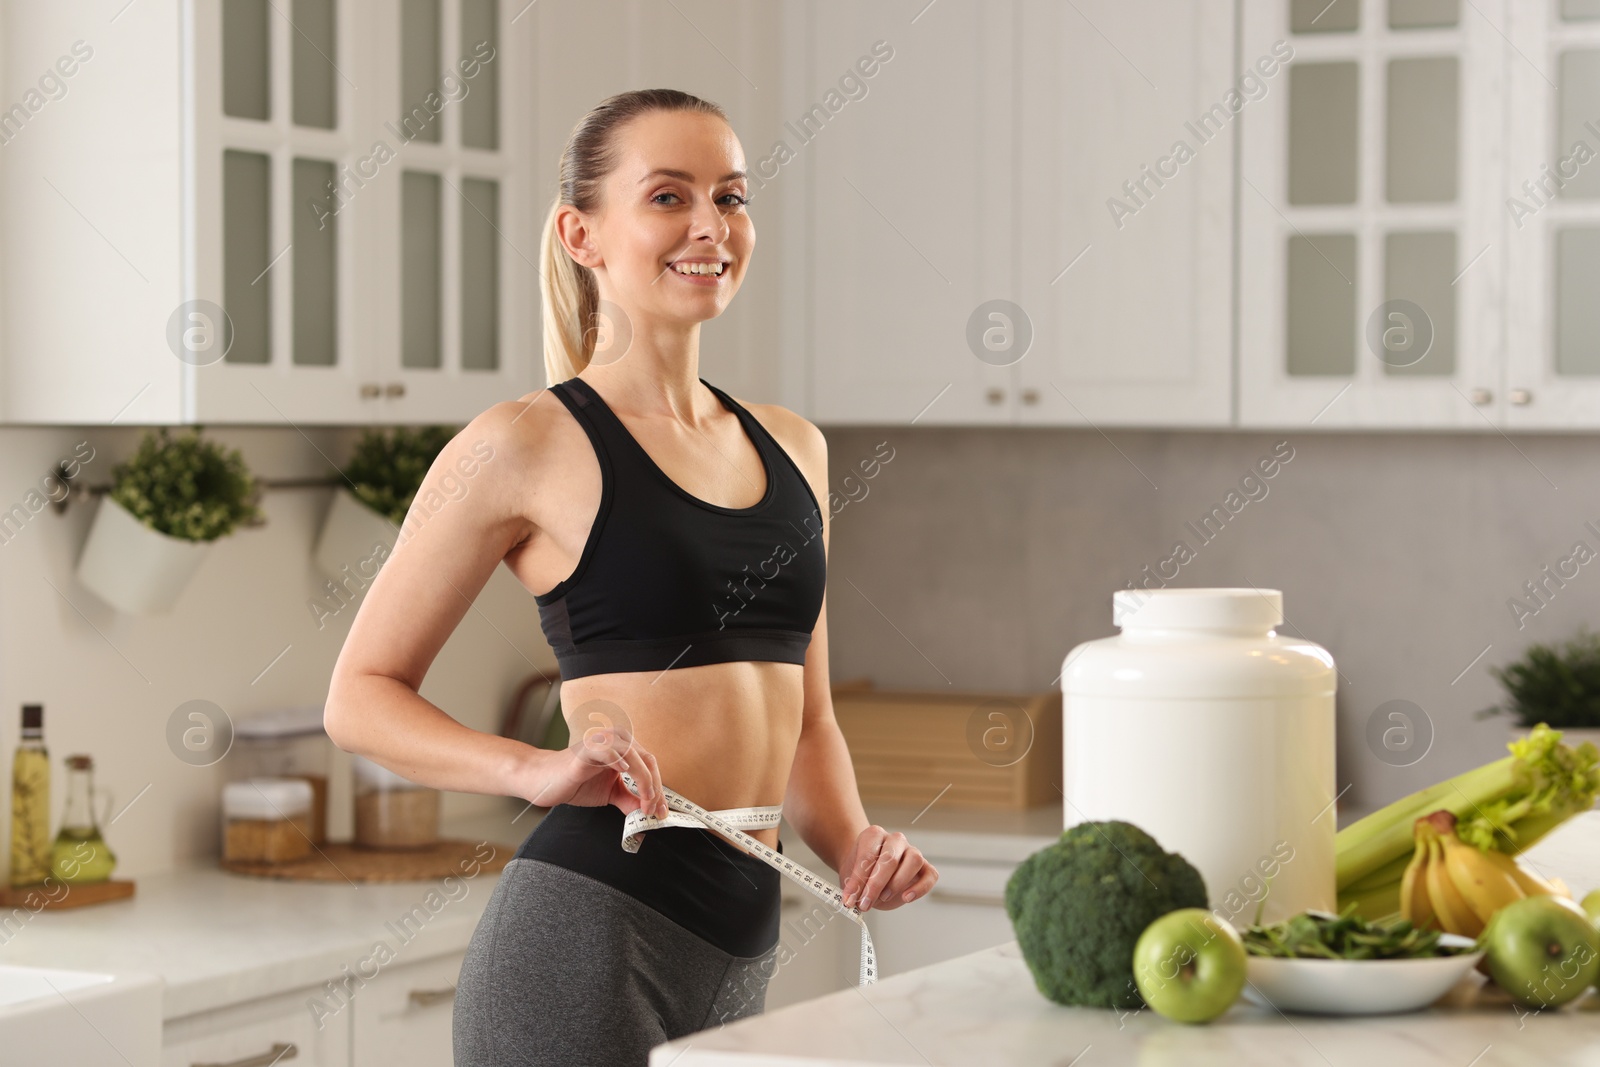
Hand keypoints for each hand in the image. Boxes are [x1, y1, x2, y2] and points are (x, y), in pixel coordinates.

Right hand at [521, 723, 669, 819]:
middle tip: (653, 811)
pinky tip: (622, 772)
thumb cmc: (576, 782)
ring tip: (644, 802)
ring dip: (643, 780)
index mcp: (625, 748)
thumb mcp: (610, 793)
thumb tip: (649, 812)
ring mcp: (601, 742)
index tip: (661, 812)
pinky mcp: (586, 750)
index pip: (651, 765)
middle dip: (655, 788)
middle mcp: (617, 740)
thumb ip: (629, 799)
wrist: (545, 781)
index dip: (659, 789)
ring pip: (633, 755)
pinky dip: (618, 760)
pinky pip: (607, 750)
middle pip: (648, 760)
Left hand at [837, 825, 937, 911]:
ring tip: (883, 898)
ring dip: (897, 883)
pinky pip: (930, 875)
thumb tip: (852, 899)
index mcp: (874, 835)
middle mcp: (895, 840)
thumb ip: (853, 885)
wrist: (870, 872)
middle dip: (876, 885)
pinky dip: (920, 888)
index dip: (858, 880)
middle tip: (865, 903)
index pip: (868, 855)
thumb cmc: (862, 871)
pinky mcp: (925, 867)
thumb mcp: (851, 876)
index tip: (849, 898)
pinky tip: (906, 898)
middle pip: (890, 858)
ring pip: (914, 860)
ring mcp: (912, 851)